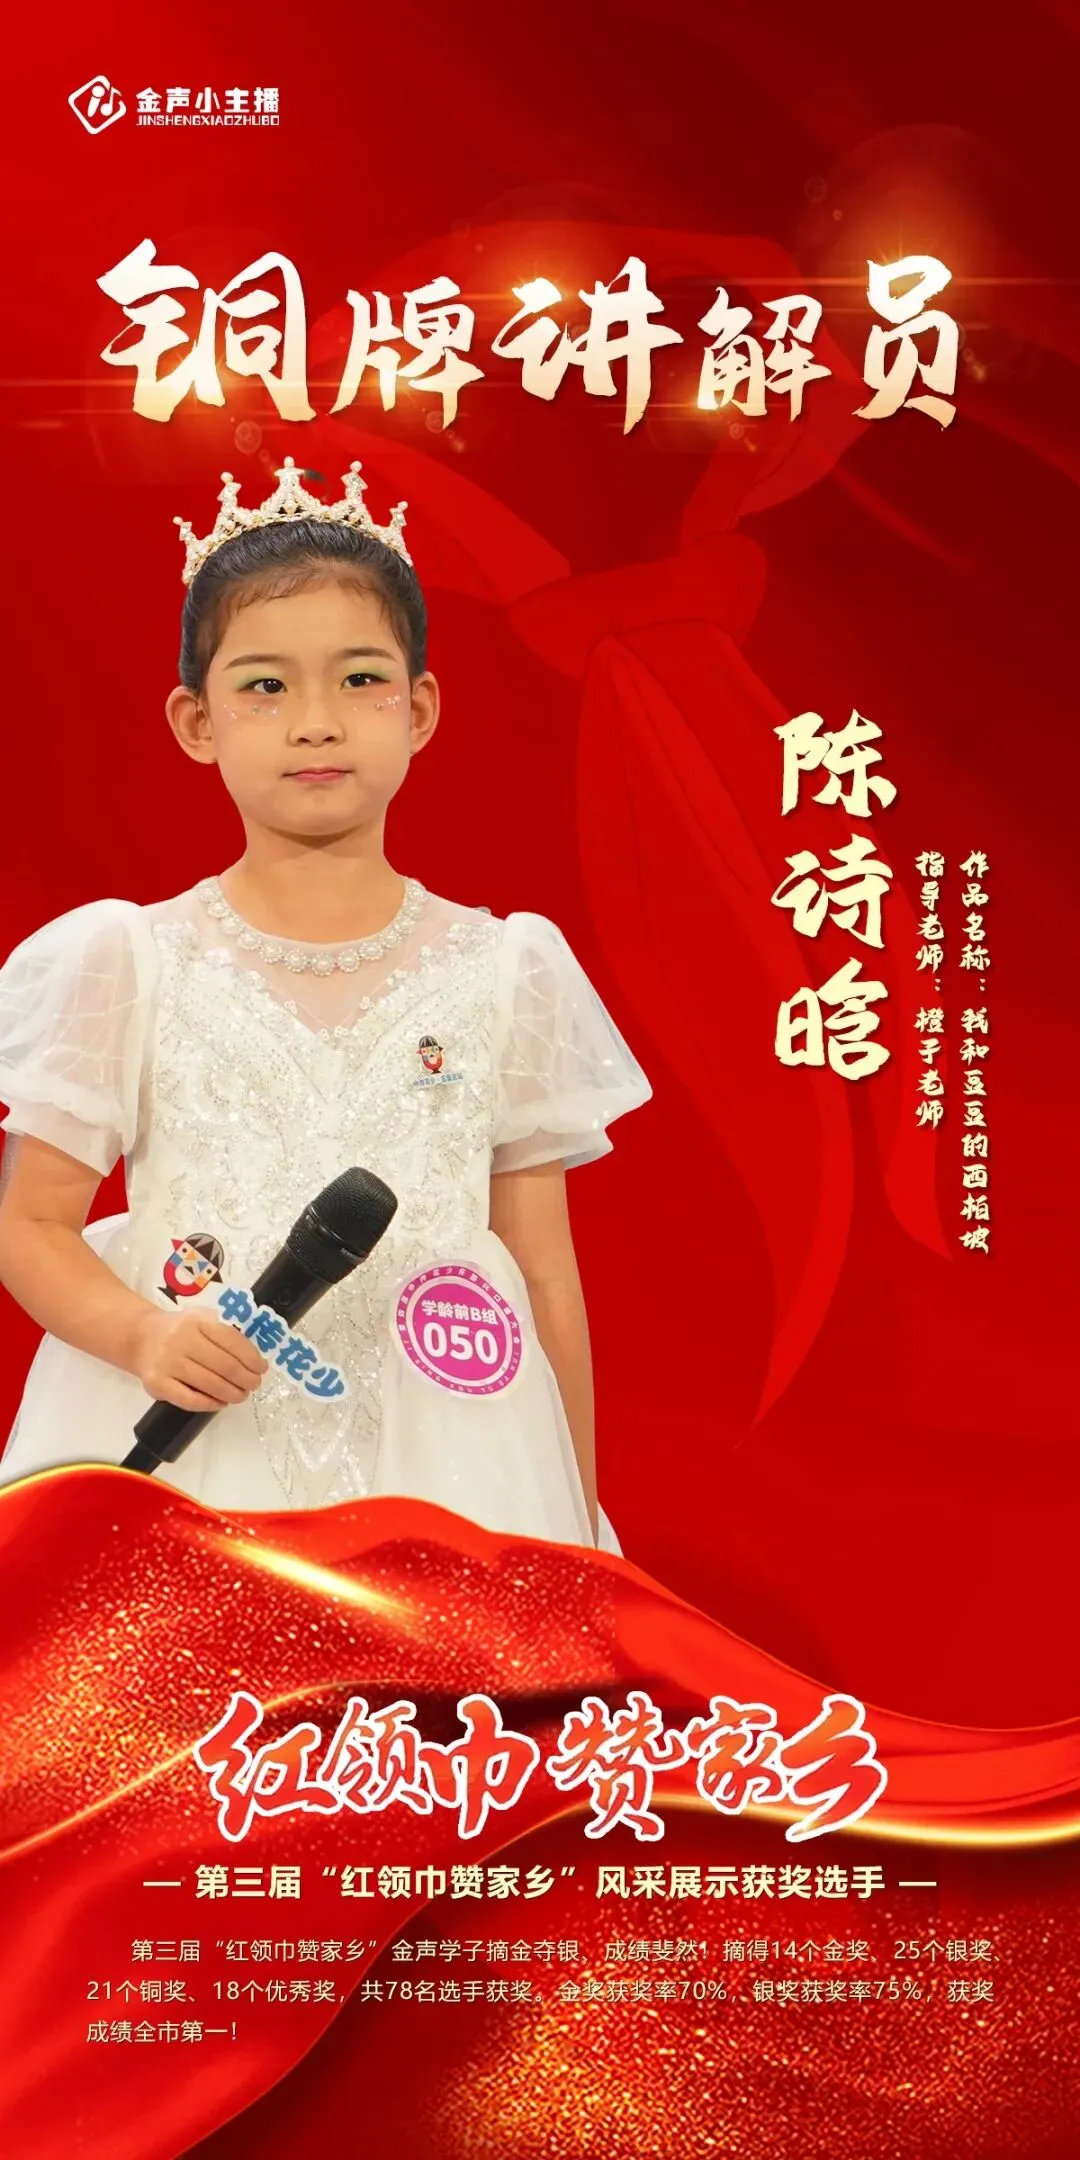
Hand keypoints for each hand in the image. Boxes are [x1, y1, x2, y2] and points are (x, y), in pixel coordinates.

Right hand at [132, 1307, 268, 1413]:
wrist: (141, 1338)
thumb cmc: (181, 1330)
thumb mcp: (202, 1319)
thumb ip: (226, 1332)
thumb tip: (255, 1357)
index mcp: (198, 1321)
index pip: (232, 1341)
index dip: (252, 1358)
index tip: (262, 1368)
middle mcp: (181, 1340)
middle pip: (225, 1365)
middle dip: (246, 1378)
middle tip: (254, 1384)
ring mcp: (168, 1363)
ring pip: (210, 1384)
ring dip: (232, 1393)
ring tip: (241, 1395)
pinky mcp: (157, 1384)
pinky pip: (190, 1400)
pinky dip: (210, 1404)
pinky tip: (221, 1403)